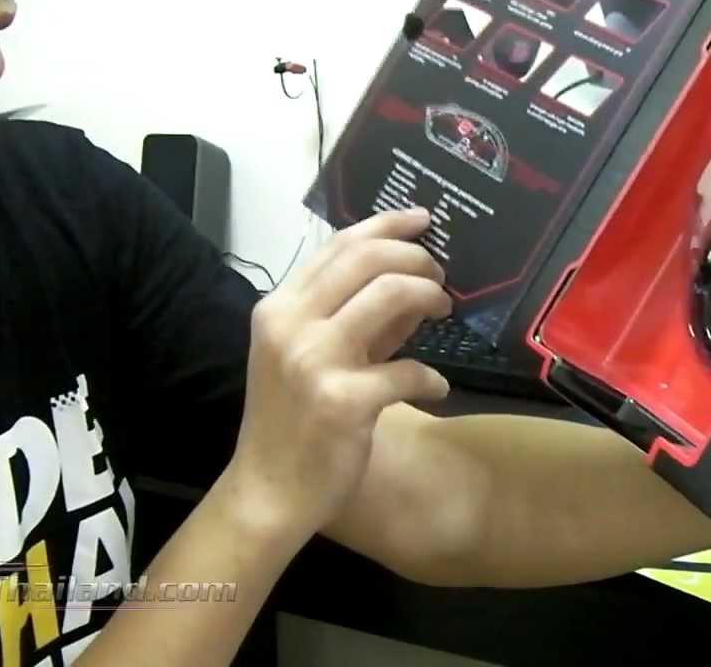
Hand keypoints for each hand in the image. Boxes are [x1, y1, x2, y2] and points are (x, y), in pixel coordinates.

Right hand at [230, 208, 452, 532]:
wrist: (268, 492)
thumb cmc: (290, 423)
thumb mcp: (309, 358)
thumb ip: (356, 320)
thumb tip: (410, 284)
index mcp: (279, 307)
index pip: (338, 246)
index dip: (386, 224)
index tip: (423, 219)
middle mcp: (291, 324)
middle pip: (367, 259)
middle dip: (416, 257)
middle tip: (441, 276)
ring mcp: (314, 361)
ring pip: (390, 294)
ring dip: (429, 296)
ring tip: (443, 311)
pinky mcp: (343, 401)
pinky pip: (408, 370)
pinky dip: (430, 377)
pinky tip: (435, 387)